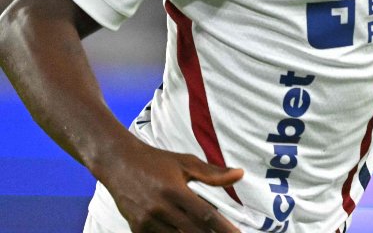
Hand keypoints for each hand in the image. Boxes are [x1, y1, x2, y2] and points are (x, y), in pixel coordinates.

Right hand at [93, 138, 242, 232]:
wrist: (118, 163)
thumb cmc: (155, 161)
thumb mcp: (186, 162)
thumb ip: (213, 173)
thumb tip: (240, 174)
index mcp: (175, 190)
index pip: (205, 214)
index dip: (223, 227)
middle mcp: (160, 208)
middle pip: (192, 231)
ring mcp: (146, 221)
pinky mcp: (136, 228)